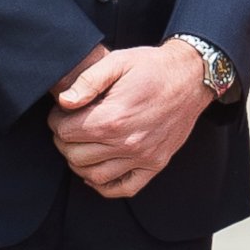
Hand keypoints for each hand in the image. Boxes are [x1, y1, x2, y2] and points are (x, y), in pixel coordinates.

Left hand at [49, 43, 210, 197]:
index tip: (61, 113)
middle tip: (68, 127)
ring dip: (79, 163)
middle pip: (75, 155)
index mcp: (114, 117)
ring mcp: (143, 157)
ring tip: (80, 145)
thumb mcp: (118, 61)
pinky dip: (104, 185)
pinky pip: (124, 188)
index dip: (57, 121)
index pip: (65, 132)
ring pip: (94, 175)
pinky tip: (97, 169)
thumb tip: (64, 101)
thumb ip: (88, 80)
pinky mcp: (156, 164)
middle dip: (64, 141)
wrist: (192, 78)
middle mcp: (128, 142)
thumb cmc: (152, 67)